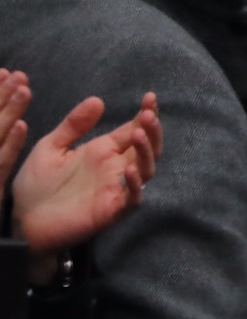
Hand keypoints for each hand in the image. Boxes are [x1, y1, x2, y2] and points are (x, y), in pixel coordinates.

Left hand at [5, 83, 163, 269]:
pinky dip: (135, 185)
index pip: (132, 130)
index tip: (150, 97)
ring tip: (139, 133)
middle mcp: (114, 169)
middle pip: (146, 148)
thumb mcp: (51, 147)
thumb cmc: (35, 186)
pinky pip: (132, 198)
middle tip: (148, 114)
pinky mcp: (111, 211)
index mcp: (103, 152)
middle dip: (152, 130)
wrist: (21, 221)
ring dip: (147, 151)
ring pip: (146, 169)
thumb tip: (98, 100)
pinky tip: (128, 169)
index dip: (145, 114)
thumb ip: (74, 125)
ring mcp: (115, 189)